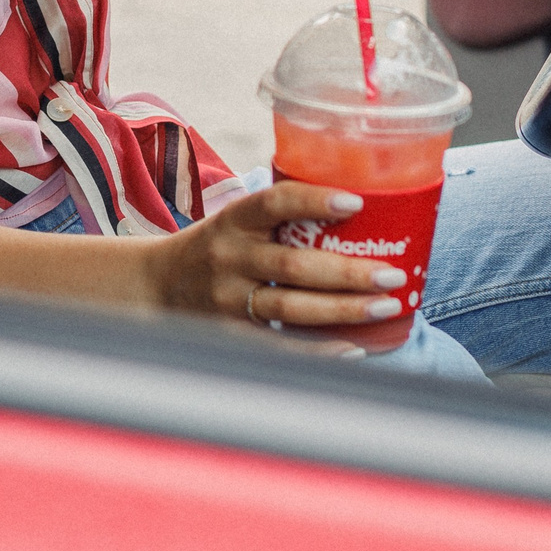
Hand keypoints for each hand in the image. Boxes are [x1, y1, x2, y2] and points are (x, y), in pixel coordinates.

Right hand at [146, 181, 412, 345]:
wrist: (157, 283)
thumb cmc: (218, 246)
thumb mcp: (237, 220)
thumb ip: (283, 215)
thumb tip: (362, 203)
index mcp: (234, 219)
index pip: (274, 202)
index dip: (314, 200)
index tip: (356, 202)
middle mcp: (229, 256)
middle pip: (293, 265)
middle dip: (349, 272)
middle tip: (393, 274)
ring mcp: (228, 298)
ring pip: (291, 307)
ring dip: (344, 309)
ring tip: (386, 306)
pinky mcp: (230, 332)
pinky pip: (278, 344)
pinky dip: (317, 349)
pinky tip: (352, 348)